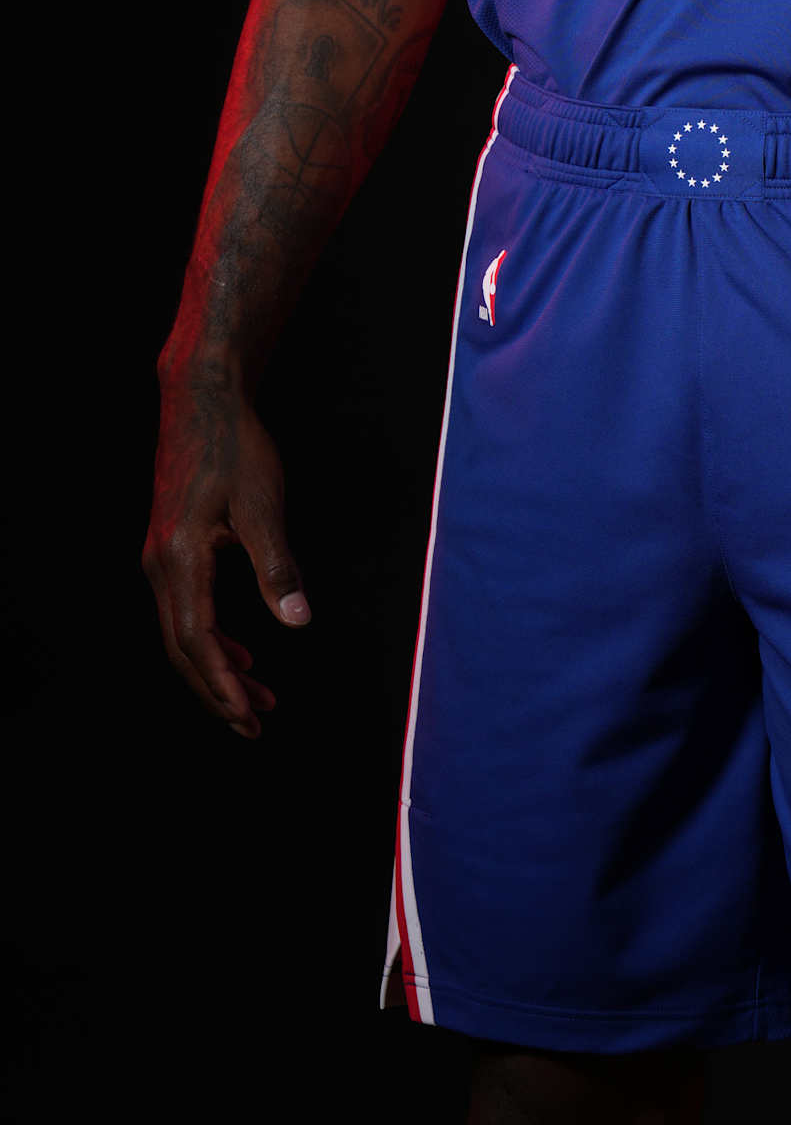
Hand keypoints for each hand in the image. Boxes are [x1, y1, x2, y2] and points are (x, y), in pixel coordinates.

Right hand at [143, 358, 309, 739]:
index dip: (222, 684)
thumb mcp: (262, 504)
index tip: (250, 718)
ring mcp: (158, 557)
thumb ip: (277, 567)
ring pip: (182, 632)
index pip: (196, 641)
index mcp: (179, 559)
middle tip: (257, 726)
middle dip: (219, 690)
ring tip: (258, 697)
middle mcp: (158, 565)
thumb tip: (298, 623)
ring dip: (218, 668)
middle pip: (182, 649)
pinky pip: (184, 610)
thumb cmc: (236, 445)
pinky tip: (243, 649)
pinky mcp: (167, 547)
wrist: (201, 399)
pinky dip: (212, 638)